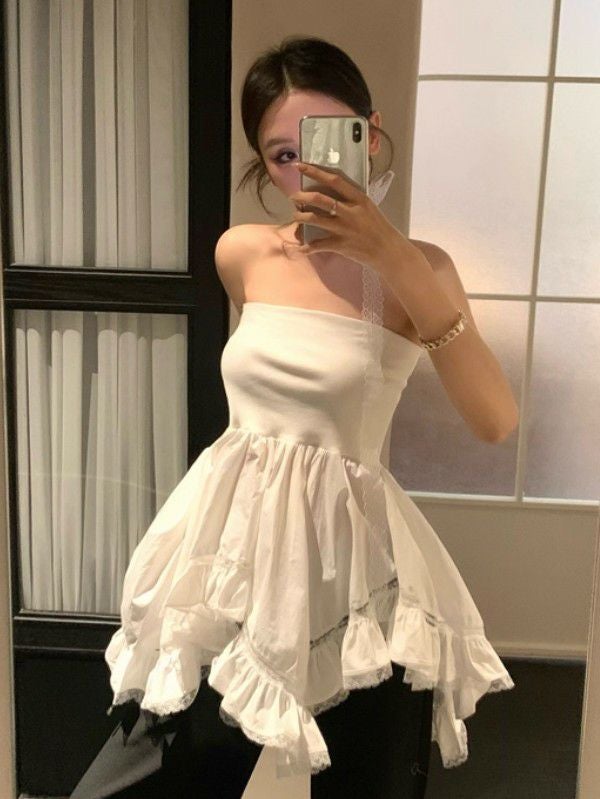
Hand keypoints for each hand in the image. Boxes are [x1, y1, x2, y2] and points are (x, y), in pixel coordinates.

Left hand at [288, 161, 406, 270]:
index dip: (315, 171)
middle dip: (302, 196)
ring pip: (315, 219)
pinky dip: (307, 247)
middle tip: (293, 196)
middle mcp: (350, 211)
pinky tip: (301, 248)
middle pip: (320, 199)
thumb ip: (352, 199)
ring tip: (295, 216)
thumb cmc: (379, 228)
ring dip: (300, 217)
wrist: (388, 251)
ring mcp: (344, 228)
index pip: (334, 180)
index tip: (300, 166)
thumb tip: (333, 191)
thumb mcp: (368, 207)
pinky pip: (318, 245)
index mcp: (359, 199)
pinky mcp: (340, 245)